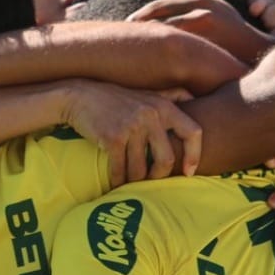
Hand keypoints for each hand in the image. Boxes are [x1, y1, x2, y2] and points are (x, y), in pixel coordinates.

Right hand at [63, 80, 201, 184]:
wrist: (80, 96)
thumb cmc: (116, 98)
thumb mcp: (147, 92)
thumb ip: (172, 94)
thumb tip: (192, 97)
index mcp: (164, 106)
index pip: (193, 132)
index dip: (194, 155)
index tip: (189, 171)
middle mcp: (151, 115)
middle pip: (166, 160)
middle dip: (159, 176)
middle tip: (151, 179)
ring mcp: (132, 127)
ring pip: (141, 170)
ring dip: (135, 180)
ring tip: (131, 181)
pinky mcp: (113, 138)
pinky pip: (120, 170)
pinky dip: (118, 180)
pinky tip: (116, 182)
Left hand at [127, 0, 271, 63]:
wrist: (259, 53)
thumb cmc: (237, 35)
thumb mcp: (221, 7)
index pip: (160, 4)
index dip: (142, 16)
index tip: (127, 27)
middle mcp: (201, 2)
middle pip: (157, 11)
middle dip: (137, 23)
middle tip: (119, 36)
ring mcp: (203, 14)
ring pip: (163, 23)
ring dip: (143, 33)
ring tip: (127, 45)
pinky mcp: (206, 28)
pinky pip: (174, 34)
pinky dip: (158, 42)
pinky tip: (144, 54)